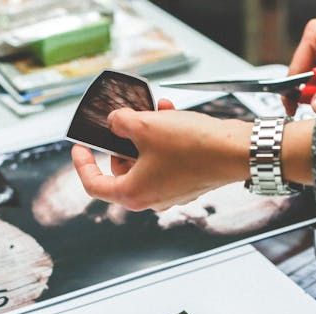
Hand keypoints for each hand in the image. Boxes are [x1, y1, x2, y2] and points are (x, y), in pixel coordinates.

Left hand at [72, 99, 250, 210]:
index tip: (80, 148)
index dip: (82, 164)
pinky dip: (164, 141)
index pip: (94, 185)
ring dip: (146, 135)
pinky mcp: (187, 183)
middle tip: (125, 121)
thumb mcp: (145, 125)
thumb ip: (120, 122)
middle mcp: (151, 199)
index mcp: (133, 194)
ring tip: (155, 112)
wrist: (235, 151)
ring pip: (145, 161)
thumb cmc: (194, 147)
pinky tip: (171, 117)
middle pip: (121, 170)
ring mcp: (170, 193)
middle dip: (122, 142)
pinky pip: (166, 161)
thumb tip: (115, 122)